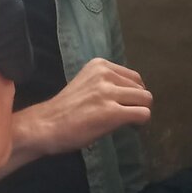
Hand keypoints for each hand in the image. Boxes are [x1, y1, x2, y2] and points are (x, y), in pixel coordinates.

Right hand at [13, 57, 151, 156]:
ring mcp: (108, 92)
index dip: (132, 93)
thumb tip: (132, 93)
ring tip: (127, 122)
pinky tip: (130, 127)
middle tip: (127, 116)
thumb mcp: (87, 84)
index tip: (123, 104)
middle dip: (138, 103)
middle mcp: (105, 74)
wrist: (45, 126)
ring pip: (146, 100)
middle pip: (141, 88)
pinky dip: (140, 123)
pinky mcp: (112, 112)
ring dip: (140, 112)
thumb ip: (107, 83)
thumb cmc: (64, 109)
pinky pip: (143, 114)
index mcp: (100, 65)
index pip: (133, 77)